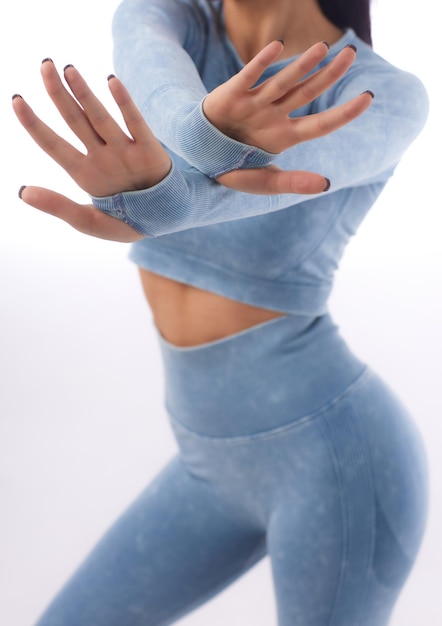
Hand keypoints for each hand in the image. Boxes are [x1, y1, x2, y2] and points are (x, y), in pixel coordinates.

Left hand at [13, 60, 171, 241]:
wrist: (166, 221)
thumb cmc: (126, 222)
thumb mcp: (89, 222)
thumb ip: (59, 207)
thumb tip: (22, 192)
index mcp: (84, 173)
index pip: (53, 144)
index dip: (33, 124)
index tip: (16, 100)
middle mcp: (102, 157)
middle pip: (74, 120)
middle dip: (58, 93)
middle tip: (45, 65)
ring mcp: (124, 152)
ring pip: (99, 118)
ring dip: (84, 93)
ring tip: (68, 69)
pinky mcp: (149, 151)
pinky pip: (136, 124)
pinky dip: (124, 103)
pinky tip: (111, 82)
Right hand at [203, 40, 373, 194]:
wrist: (201, 158)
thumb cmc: (234, 170)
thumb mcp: (263, 182)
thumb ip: (293, 182)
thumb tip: (326, 184)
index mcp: (285, 137)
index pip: (320, 124)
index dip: (344, 113)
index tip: (367, 98)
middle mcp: (274, 116)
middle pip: (307, 92)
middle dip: (329, 74)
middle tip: (351, 54)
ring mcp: (254, 104)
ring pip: (283, 81)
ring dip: (302, 65)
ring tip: (323, 48)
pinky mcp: (232, 95)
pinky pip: (248, 76)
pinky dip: (260, 63)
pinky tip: (277, 47)